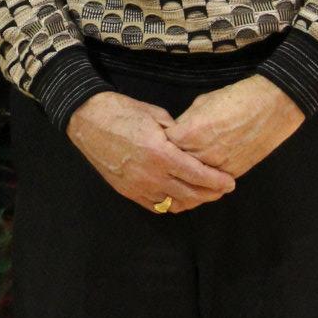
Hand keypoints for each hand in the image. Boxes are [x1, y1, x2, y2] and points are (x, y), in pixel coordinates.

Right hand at [66, 91, 236, 211]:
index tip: (230, 182)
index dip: (217, 181)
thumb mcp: (156, 115)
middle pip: (189, 194)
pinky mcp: (126, 191)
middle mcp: (151, 175)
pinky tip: (179, 198)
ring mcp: (137, 186)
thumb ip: (176, 133)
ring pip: (173, 204)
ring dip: (192, 201)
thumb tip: (191, 144)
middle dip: (210, 194)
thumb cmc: (121, 111)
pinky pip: (155, 206)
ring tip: (203, 195)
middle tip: (222, 190)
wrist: (87, 119)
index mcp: (161, 153)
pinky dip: (170, 204)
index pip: (198, 175)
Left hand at [170, 75, 303, 179]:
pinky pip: (212, 183)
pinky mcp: (233, 174)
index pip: (163, 146)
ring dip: (187, 176)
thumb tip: (175, 133)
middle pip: (175, 166)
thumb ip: (185, 122)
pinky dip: (205, 181)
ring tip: (181, 173)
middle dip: (171, 163)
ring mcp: (217, 166)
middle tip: (168, 161)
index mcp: (189, 133)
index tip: (160, 143)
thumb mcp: (202, 104)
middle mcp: (201, 153)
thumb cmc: (236, 99)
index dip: (161, 144)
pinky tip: (201, 176)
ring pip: (193, 180)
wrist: (270, 106)